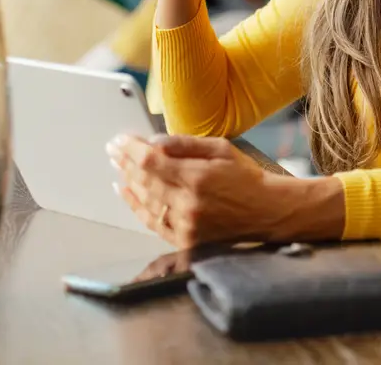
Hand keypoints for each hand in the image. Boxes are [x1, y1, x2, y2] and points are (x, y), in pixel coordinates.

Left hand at [107, 134, 344, 248]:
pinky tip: (125, 193)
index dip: (130, 150)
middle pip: (143, 180)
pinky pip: (152, 222)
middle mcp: (188, 203)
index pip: (150, 161)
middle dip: (124, 162)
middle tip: (112, 150)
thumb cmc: (248, 178)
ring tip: (117, 167)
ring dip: (127, 182)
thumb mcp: (222, 149)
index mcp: (197, 177)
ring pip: (145, 201)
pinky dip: (135, 206)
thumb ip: (186, 145)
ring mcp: (185, 225)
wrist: (268, 212)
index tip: (119, 140)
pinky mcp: (185, 240)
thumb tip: (153, 143)